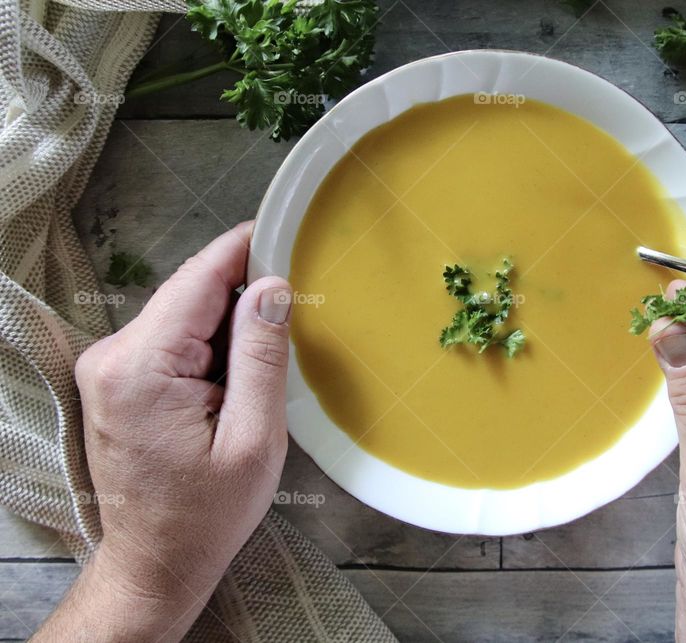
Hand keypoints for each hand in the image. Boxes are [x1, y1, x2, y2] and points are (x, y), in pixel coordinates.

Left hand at [36, 222, 291, 641]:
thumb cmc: (207, 513)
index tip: (286, 229)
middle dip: (242, 297)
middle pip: (189, 294)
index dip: (243, 249)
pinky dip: (207, 347)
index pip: (197, 279)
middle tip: (295, 313)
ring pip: (182, 315)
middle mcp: (112, 356)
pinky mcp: (115, 379)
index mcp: (143, 367)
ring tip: (264, 365)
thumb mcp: (253, 438)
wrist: (156, 562)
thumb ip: (260, 356)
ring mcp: (107, 367)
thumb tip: (271, 286)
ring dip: (226, 327)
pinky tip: (233, 380)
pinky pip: (170, 339)